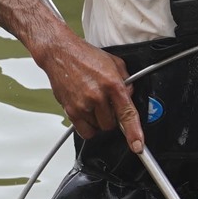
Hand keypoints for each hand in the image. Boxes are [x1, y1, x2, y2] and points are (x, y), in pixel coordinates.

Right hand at [39, 36, 144, 152]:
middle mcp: (97, 96)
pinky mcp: (70, 110)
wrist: (60, 53)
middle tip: (106, 104)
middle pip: (111, 124)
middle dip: (112, 117)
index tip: (137, 145)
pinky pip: (85, 131)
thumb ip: (126, 81)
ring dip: (98, 120)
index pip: (127, 114)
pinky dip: (88, 125)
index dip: (134, 132)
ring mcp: (82, 105)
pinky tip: (87, 112)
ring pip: (98, 128)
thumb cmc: (85, 56)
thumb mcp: (114, 63)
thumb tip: (130, 96)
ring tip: (93, 103)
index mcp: (112, 84)